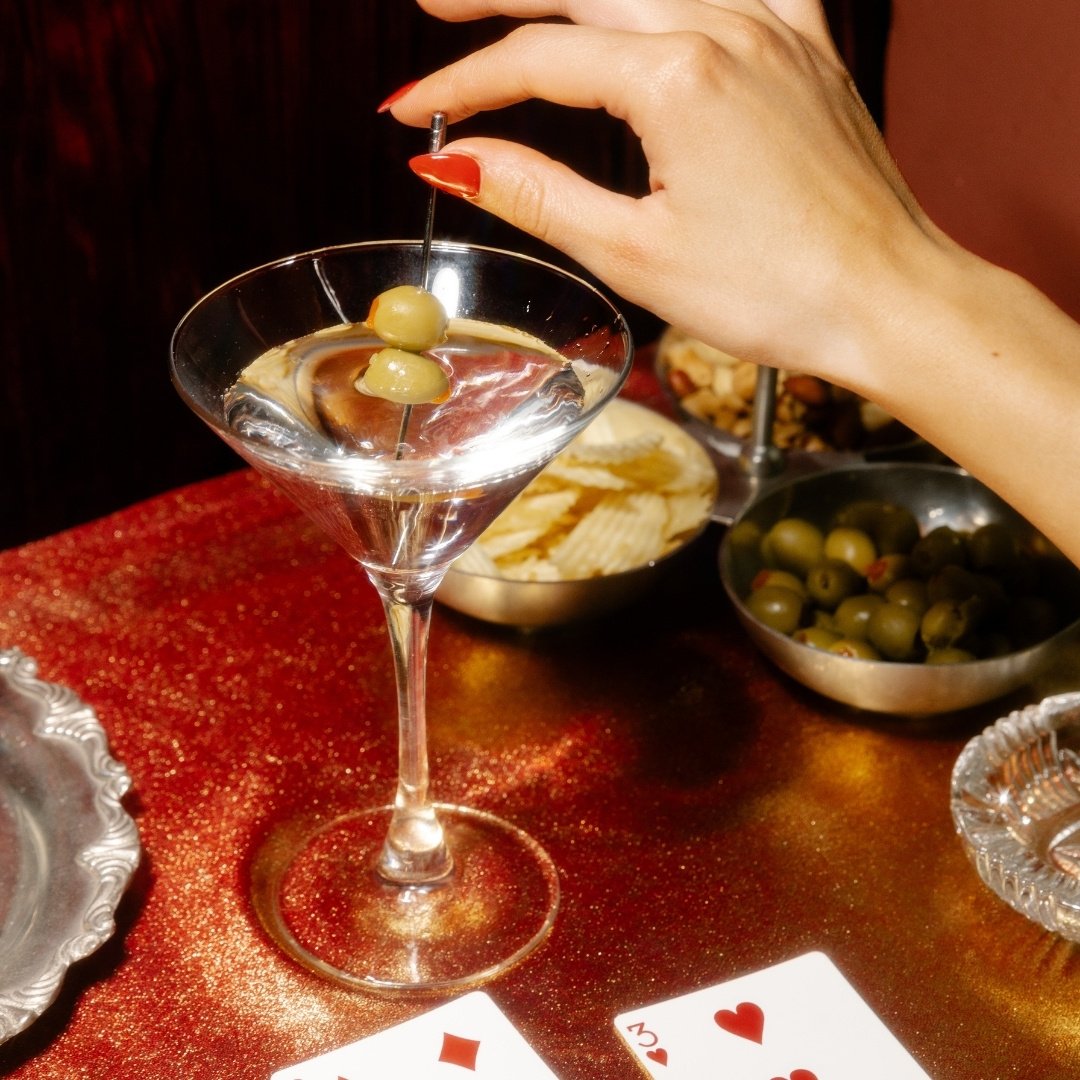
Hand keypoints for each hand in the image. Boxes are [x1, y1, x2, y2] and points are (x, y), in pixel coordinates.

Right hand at [385, 0, 943, 381]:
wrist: (887, 302)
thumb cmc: (774, 293)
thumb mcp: (634, 253)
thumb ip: (536, 194)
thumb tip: (451, 161)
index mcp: (679, 79)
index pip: (538, 61)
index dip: (461, 85)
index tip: (408, 115)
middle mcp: (730, 28)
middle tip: (433, 6)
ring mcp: (778, 30)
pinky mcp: (811, 48)